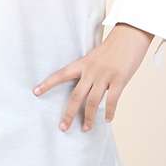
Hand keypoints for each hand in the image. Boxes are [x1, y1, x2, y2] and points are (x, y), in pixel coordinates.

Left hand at [32, 23, 153, 131]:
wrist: (130, 36)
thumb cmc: (113, 47)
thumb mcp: (95, 56)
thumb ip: (88, 71)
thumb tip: (85, 88)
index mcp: (82, 63)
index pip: (61, 74)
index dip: (48, 84)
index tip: (35, 92)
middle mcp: (91, 71)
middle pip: (76, 96)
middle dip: (68, 114)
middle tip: (63, 128)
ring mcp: (105, 76)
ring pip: (93, 102)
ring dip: (89, 118)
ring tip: (86, 129)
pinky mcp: (119, 80)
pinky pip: (112, 100)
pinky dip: (109, 112)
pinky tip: (107, 120)